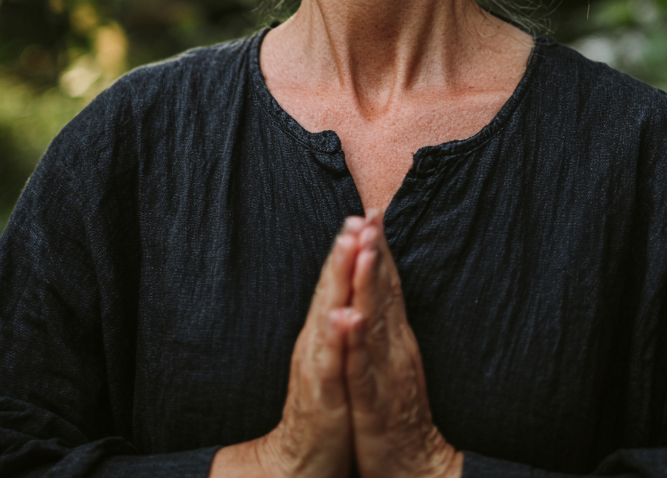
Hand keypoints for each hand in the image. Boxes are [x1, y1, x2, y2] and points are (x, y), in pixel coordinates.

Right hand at [210, 217, 363, 477]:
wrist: (299, 458)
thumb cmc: (326, 403)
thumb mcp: (335, 354)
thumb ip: (339, 316)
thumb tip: (349, 282)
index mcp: (325, 328)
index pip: (338, 280)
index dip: (352, 246)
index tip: (366, 213)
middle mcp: (317, 338)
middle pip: (331, 286)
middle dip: (343, 250)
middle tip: (355, 216)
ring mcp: (318, 363)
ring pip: (329, 313)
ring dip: (338, 279)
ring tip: (350, 247)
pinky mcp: (322, 394)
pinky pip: (330, 363)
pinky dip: (337, 337)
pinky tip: (344, 315)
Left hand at [345, 212, 461, 477]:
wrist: (415, 467)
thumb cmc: (398, 412)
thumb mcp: (395, 362)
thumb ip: (391, 325)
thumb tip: (385, 291)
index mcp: (396, 337)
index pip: (387, 284)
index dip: (380, 247)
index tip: (372, 211)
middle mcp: (395, 347)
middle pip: (385, 292)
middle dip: (377, 252)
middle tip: (372, 215)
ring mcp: (386, 373)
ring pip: (375, 321)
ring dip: (370, 284)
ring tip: (366, 251)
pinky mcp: (373, 402)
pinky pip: (362, 369)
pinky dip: (357, 342)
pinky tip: (350, 318)